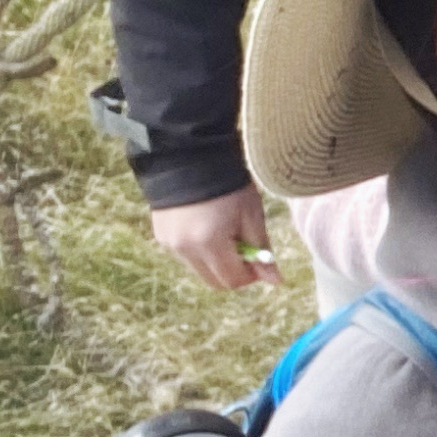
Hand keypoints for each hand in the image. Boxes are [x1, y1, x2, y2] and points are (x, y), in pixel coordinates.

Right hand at [149, 185, 281, 290]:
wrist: (189, 154)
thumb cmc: (228, 183)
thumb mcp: (251, 214)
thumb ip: (261, 250)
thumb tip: (275, 281)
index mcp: (210, 243)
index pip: (233, 280)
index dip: (251, 275)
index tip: (259, 260)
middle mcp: (185, 249)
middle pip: (215, 281)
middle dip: (234, 272)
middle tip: (244, 250)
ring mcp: (170, 244)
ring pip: (200, 270)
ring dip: (216, 261)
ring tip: (224, 232)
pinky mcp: (161, 236)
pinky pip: (186, 256)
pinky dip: (200, 250)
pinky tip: (206, 225)